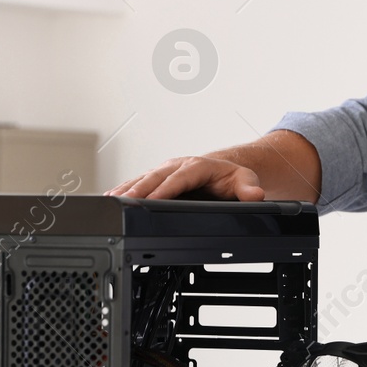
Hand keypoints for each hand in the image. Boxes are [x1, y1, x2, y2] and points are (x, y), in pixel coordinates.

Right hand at [108, 155, 265, 200]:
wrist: (223, 171)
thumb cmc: (231, 177)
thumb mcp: (245, 181)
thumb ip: (249, 188)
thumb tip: (255, 194)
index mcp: (197, 166)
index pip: (180, 178)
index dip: (167, 188)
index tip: (155, 198)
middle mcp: (178, 166)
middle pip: (156, 177)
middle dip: (139, 189)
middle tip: (124, 200)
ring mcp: (166, 171)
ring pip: (144, 178)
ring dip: (127, 188)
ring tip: (111, 198)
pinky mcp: (158, 178)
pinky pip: (139, 182)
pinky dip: (125, 189)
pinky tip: (112, 197)